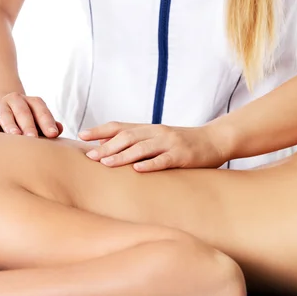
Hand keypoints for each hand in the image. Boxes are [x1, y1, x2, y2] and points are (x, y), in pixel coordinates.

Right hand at [0, 92, 62, 137]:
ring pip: (5, 114)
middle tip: (33, 138)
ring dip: (10, 125)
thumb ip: (48, 126)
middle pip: (23, 111)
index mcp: (31, 102)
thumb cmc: (24, 122)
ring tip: (15, 136)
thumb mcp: (36, 121)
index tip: (53, 134)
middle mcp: (15, 100)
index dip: (47, 121)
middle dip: (28, 124)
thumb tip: (59, 128)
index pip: (40, 109)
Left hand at [79, 122, 226, 171]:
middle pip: (127, 137)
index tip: (81, 135)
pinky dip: (150, 164)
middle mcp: (156, 132)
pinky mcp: (182, 156)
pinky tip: (137, 169)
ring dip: (122, 155)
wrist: (215, 140)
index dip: (100, 130)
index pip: (119, 126)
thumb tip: (104, 144)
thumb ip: (134, 140)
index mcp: (148, 128)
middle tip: (89, 156)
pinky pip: (164, 160)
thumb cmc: (181, 142)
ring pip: (142, 148)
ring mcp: (169, 143)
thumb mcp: (156, 138)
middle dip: (106, 146)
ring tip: (106, 163)